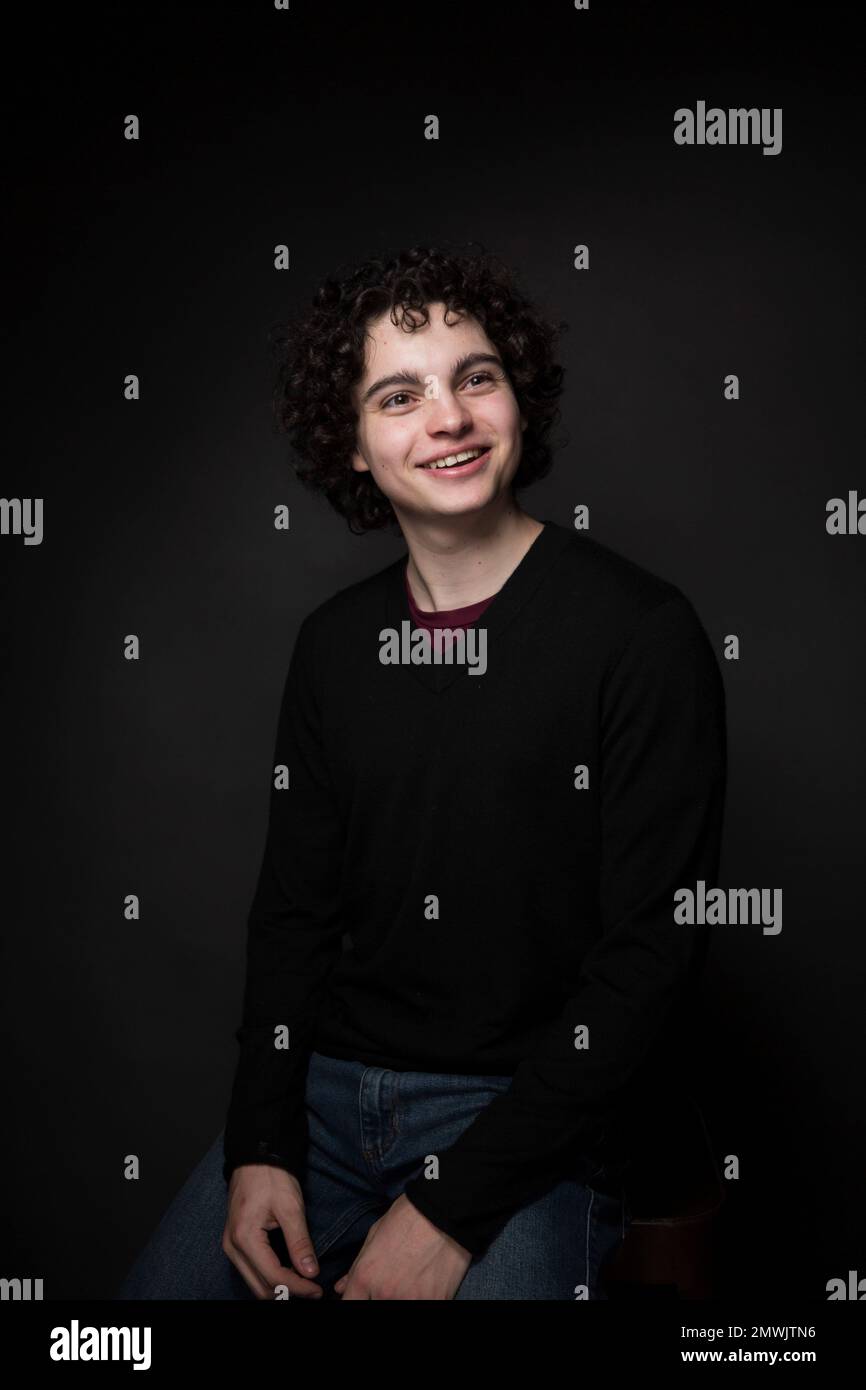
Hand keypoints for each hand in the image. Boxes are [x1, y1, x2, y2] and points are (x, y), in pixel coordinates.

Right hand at [222, 1163, 323, 1298]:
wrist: (255, 1156)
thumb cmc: (272, 1176)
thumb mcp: (290, 1207)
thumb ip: (299, 1242)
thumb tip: (310, 1272)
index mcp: (245, 1238)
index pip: (273, 1277)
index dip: (298, 1288)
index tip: (317, 1290)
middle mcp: (233, 1247)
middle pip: (260, 1287)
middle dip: (287, 1293)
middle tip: (313, 1291)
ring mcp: (231, 1246)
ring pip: (254, 1283)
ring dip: (278, 1289)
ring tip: (304, 1285)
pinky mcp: (235, 1243)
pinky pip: (251, 1271)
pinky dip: (270, 1278)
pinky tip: (289, 1274)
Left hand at [334, 1193, 471, 1299]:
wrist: (444, 1210)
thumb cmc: (408, 1217)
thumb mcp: (375, 1235)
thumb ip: (356, 1267)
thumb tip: (341, 1287)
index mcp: (365, 1276)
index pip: (349, 1304)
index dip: (356, 1299)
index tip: (364, 1294)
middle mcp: (384, 1294)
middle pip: (374, 1308)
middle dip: (378, 1297)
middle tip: (392, 1281)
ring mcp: (411, 1301)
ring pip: (399, 1307)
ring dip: (403, 1297)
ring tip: (411, 1281)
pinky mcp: (436, 1301)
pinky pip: (425, 1306)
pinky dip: (424, 1297)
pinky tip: (427, 1284)